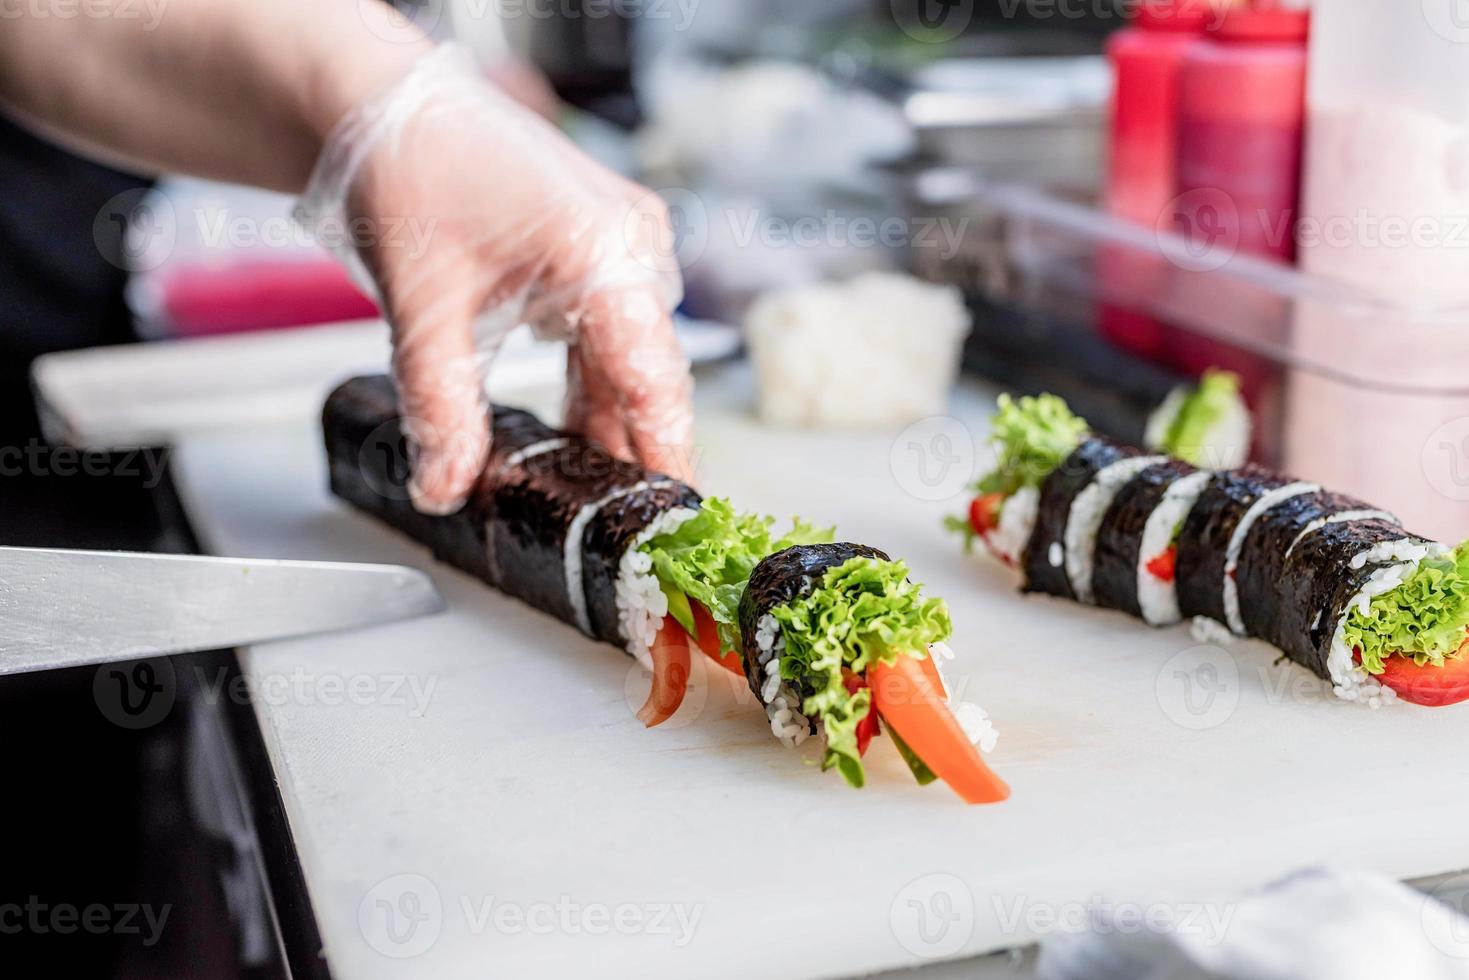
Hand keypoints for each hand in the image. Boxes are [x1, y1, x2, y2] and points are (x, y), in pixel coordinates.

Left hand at [300, 45, 692, 514]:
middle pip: (648, 375)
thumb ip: (440, 404)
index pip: (655, 380)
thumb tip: (446, 484)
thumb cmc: (409, 164)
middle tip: (620, 526)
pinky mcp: (599, 249)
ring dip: (607, 420)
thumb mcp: (424, 303)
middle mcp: (632, 244)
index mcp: (606, 251)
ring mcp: (622, 242)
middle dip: (632, 449)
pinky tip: (572, 432)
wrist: (386, 104)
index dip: (666, 456)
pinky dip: (590, 385)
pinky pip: (609, 335)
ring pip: (629, 359)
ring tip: (590, 489)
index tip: (673, 518)